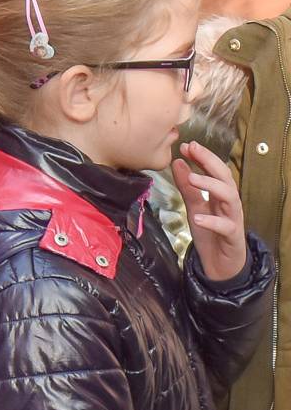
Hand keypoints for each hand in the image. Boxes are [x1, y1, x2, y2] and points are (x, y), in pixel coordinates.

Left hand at [176, 141, 248, 284]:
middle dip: (209, 162)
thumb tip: (177, 162)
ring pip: (229, 197)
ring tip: (193, 179)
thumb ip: (187, 188)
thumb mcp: (194, 207)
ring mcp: (233, 218)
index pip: (215, 170)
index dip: (203, 156)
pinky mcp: (232, 236)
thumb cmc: (210, 232)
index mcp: (221, 194)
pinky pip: (225, 226)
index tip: (186, 145)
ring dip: (211, 186)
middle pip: (225, 177)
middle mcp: (230, 202)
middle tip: (193, 150)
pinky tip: (198, 217)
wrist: (220, 264)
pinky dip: (212, 221)